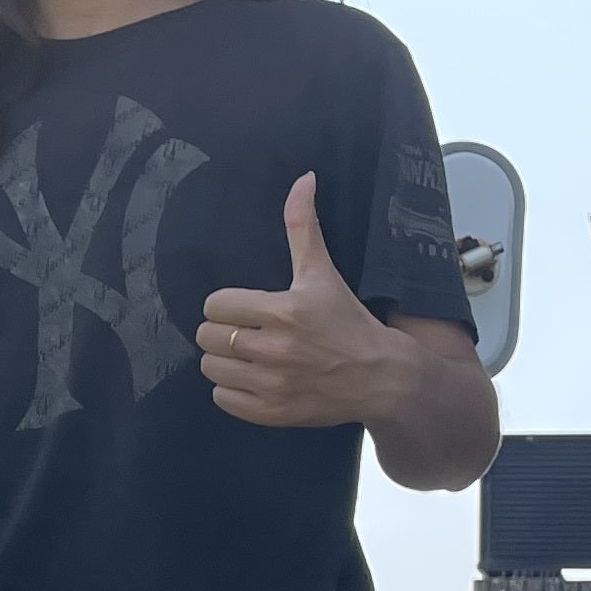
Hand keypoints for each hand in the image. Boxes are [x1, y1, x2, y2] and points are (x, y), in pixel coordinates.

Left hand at [198, 175, 411, 426]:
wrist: (382, 378)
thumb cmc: (349, 322)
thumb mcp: (323, 272)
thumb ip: (303, 226)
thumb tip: (303, 178)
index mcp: (283, 310)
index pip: (215, 304)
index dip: (225, 304)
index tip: (243, 307)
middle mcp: (274, 349)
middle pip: (208, 336)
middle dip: (223, 330)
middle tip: (244, 330)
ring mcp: (271, 384)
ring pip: (211, 368)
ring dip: (223, 360)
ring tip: (246, 354)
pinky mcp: (272, 412)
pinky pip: (223, 399)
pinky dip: (231, 389)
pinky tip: (252, 378)